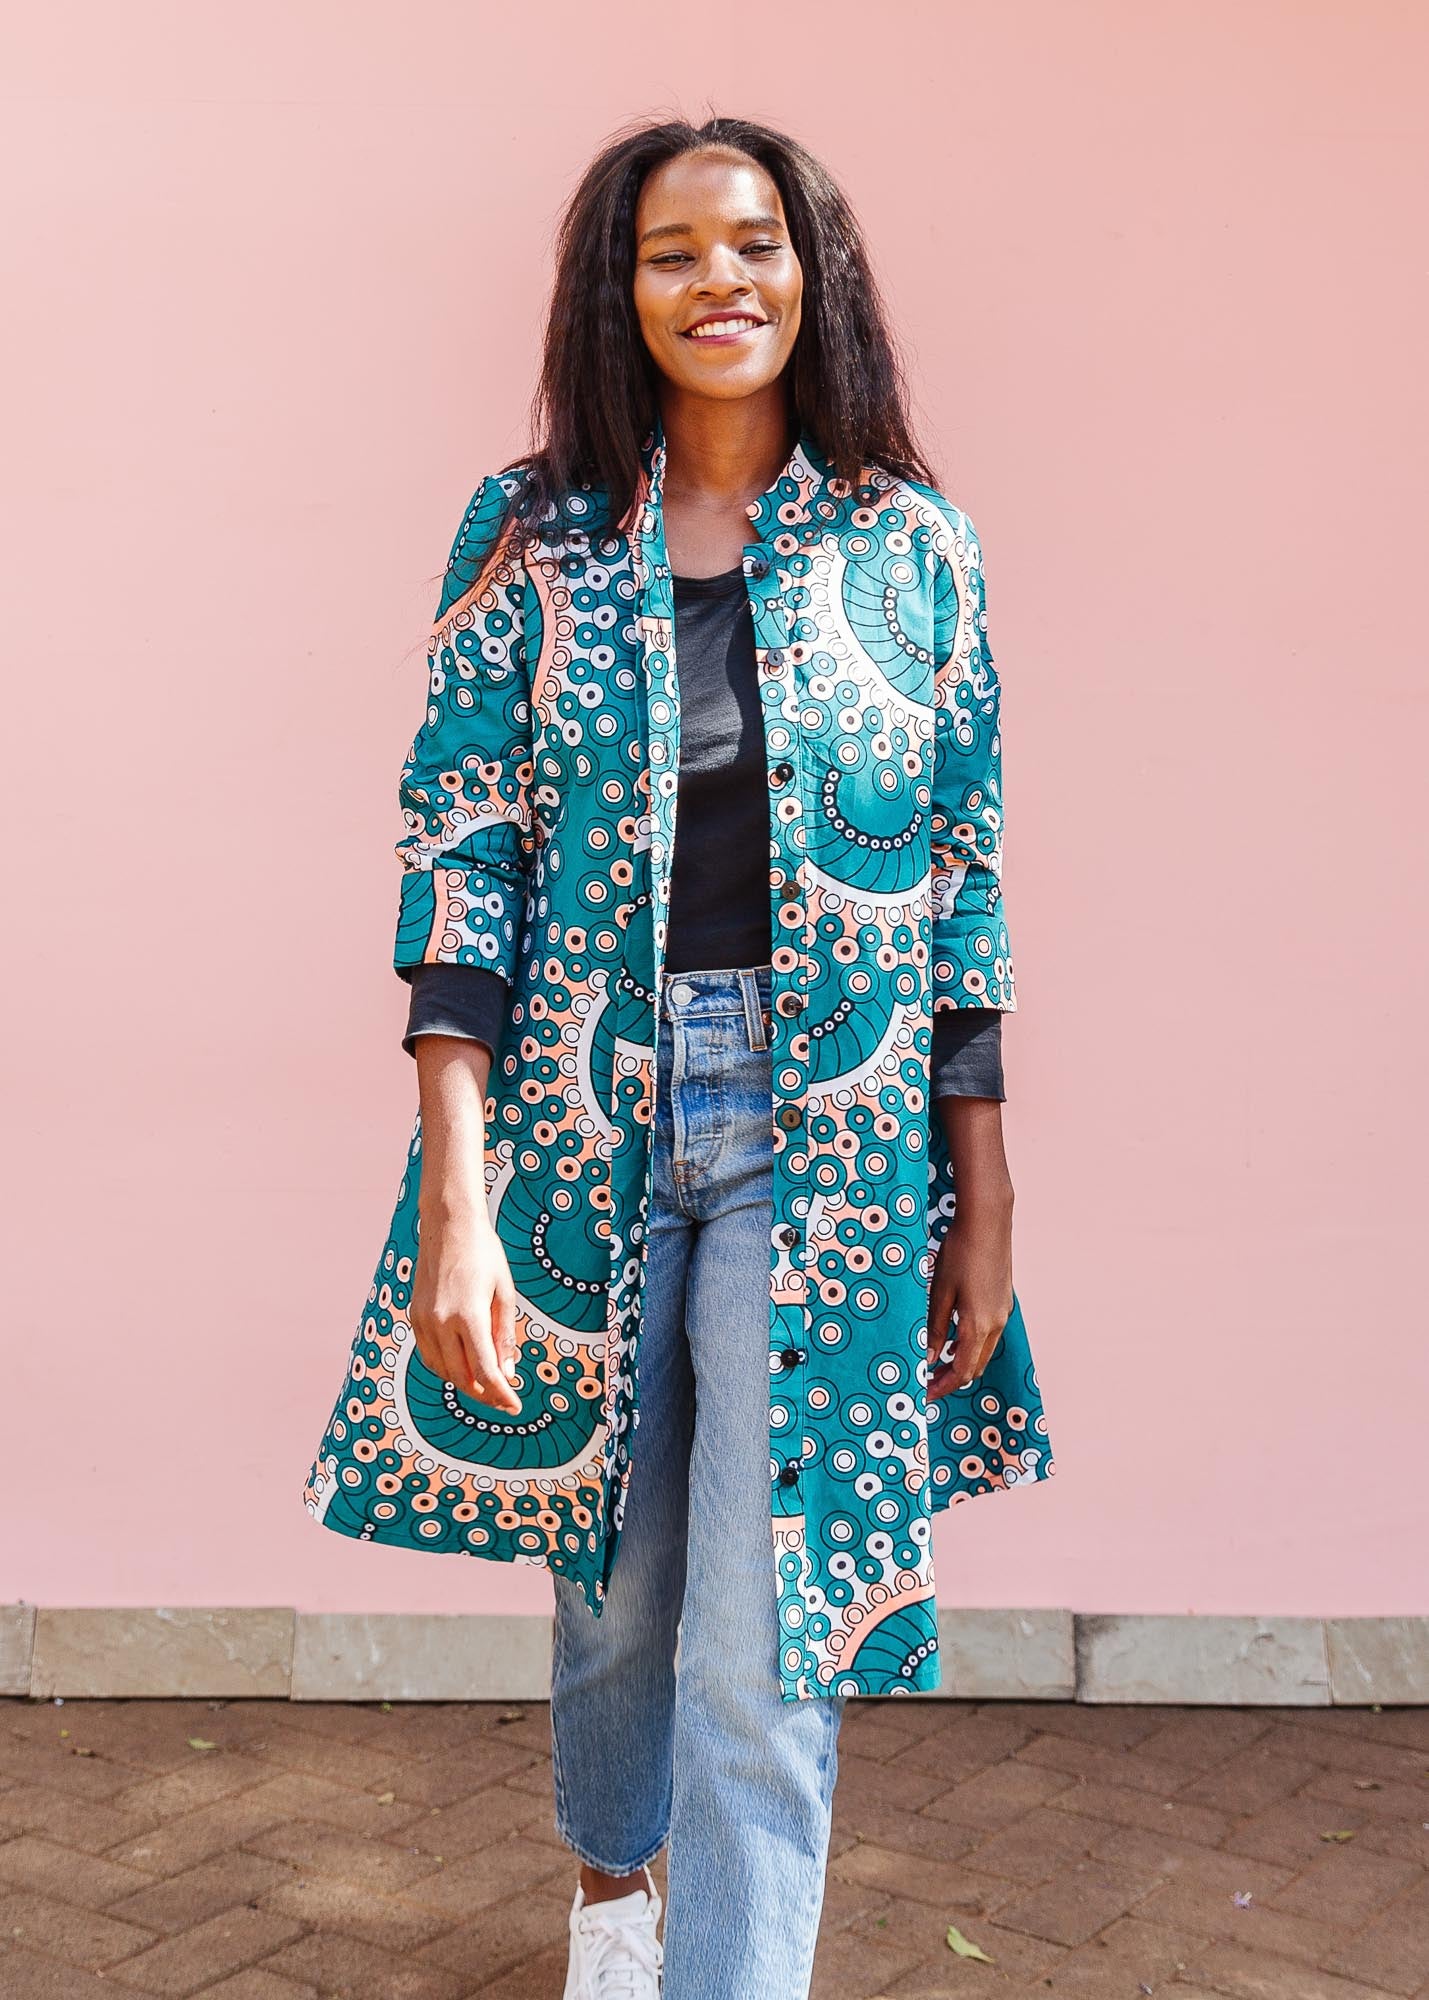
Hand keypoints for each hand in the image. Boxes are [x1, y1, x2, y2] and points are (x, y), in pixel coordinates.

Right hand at [409, 1205, 522, 1412]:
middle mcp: (441, 1322)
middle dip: (484, 1394)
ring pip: (442, 1370)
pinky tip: (463, 1365)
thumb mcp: (505, 1293)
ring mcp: (423, 1320)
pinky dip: (446, 1367)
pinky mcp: (414, 1316)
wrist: (449, 1224)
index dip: (501, 1394)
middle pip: (462, 1378)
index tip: (515, 1406)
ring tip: (487, 1383)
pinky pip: (428, 1355)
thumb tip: (508, 1374)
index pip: (486, 1371)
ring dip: (464, 1383)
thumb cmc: (484, 1254)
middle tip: (504, 1399)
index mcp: (469, 1316)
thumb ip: (504, 1336)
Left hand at [926, 1195, 1013, 1401]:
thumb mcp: (940, 1292)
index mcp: (979, 1325)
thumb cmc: (961, 1252)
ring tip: (938, 1362)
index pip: (963, 1370)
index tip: (926, 1395)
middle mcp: (996, 1323)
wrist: (988, 1222)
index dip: (944, 1386)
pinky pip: (990, 1334)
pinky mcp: (1003, 1300)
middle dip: (953, 1378)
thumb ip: (935, 1328)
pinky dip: (972, 1344)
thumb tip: (930, 1357)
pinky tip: (955, 1336)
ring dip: (964, 1361)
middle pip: (977, 1365)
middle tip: (929, 1382)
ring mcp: (1003, 1312)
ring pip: (985, 1350)